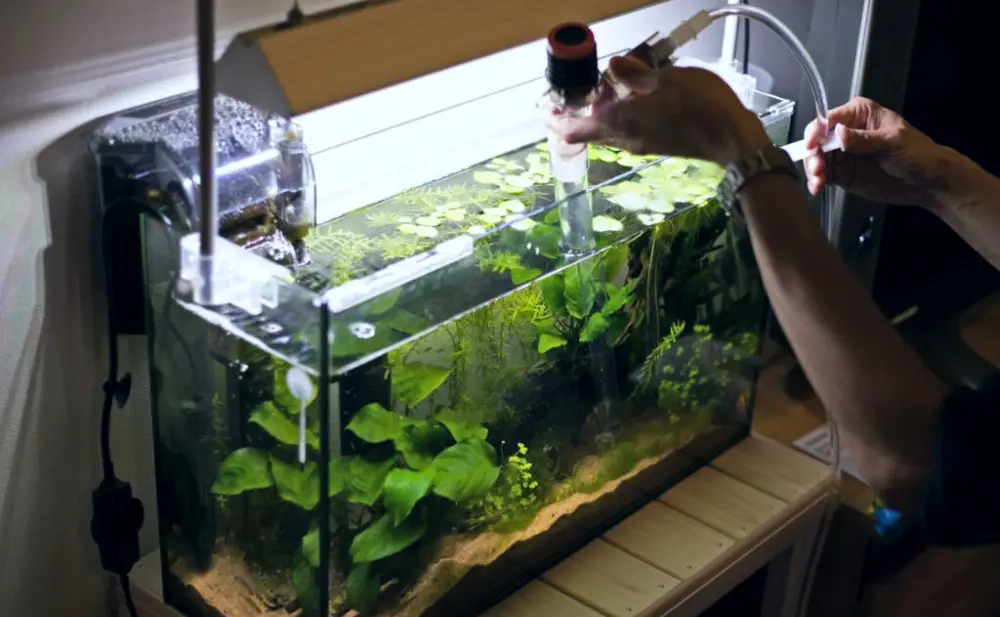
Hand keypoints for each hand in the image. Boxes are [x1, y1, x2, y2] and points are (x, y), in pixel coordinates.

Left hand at [558, 56, 770, 166]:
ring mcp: (640, 143)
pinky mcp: (655, 143)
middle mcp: (625, 138)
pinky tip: (632, 96)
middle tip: (575, 90)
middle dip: (579, 112)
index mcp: (621, 123)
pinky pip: (626, 129)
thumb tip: (613, 66)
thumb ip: (636, 74)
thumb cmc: (702, 106)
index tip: (547, 110)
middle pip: (590, 129)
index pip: (576, 130)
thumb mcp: (667, 79)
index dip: (558, 121)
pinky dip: (620, 114)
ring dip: (602, 111)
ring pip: (609, 129)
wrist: (732, 137)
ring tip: (606, 87)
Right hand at [804, 97, 943, 206]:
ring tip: (818, 181)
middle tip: (818, 168)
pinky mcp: (842, 173)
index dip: (817, 131)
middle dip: (813, 154)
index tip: (813, 145)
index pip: (829, 119)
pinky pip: (823, 175)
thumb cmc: (917, 153)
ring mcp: (842, 154)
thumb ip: (864, 139)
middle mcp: (846, 132)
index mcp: (859, 115)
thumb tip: (839, 134)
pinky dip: (817, 182)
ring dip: (813, 170)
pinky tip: (818, 188)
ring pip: (817, 158)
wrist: (927, 181)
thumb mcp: (893, 141)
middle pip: (817, 139)